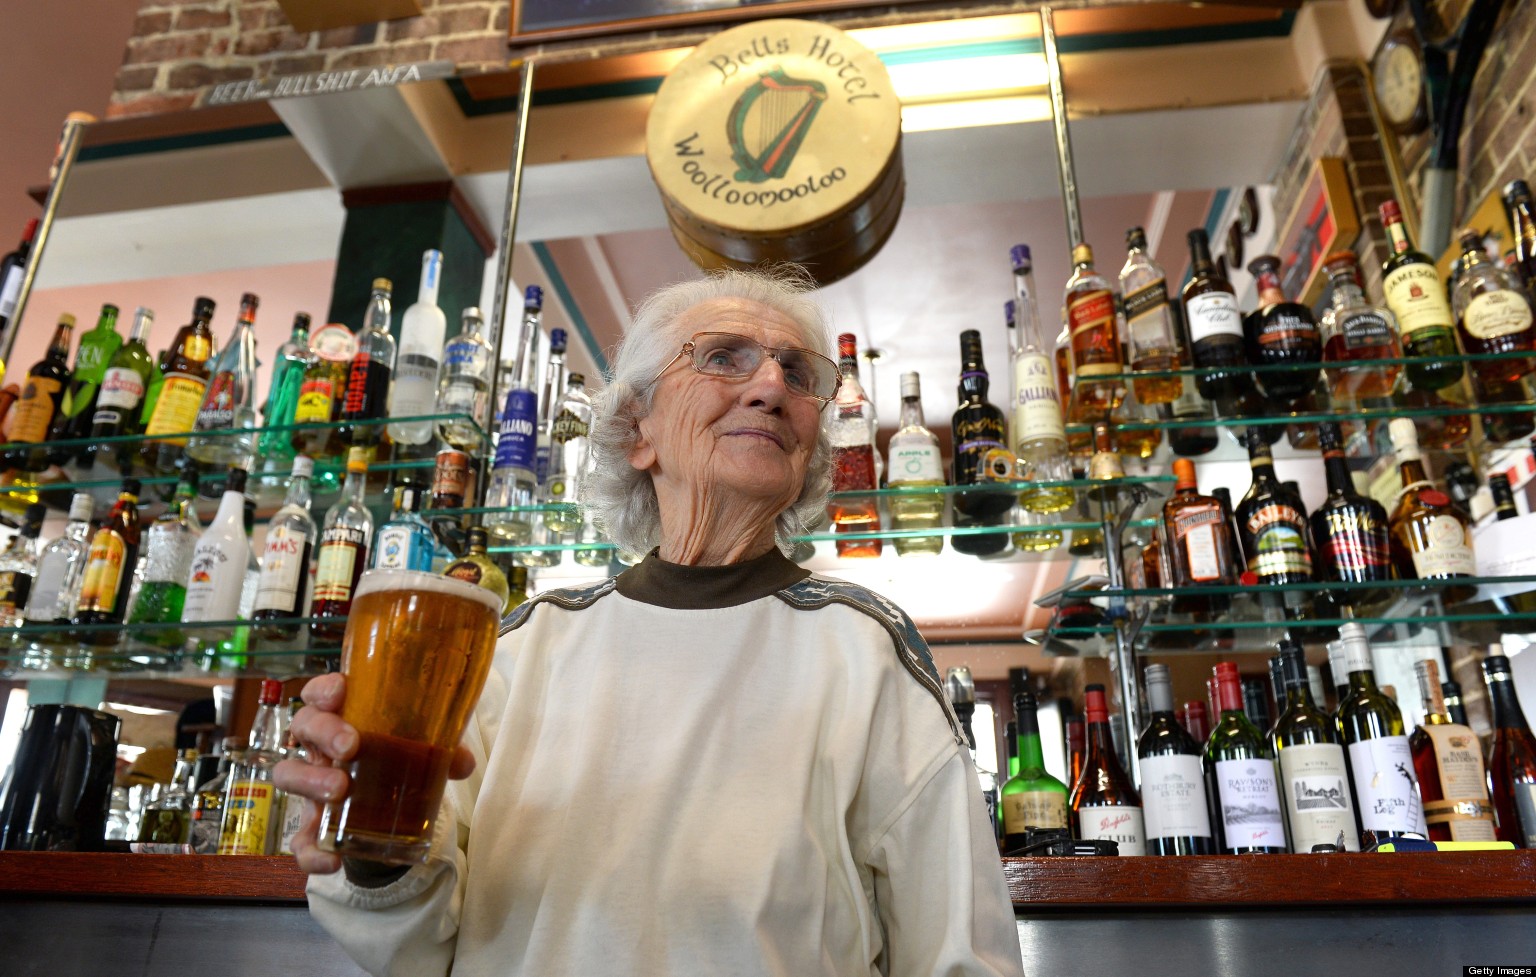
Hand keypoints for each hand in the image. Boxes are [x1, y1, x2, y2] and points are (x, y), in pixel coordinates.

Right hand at [275, 673, 476, 875]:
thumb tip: (463, 762)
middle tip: (350, 745)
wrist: (385, 808)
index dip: (323, 689)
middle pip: (304, 726)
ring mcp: (312, 785)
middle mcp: (320, 747)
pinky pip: (301, 840)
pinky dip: (312, 852)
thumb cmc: (395, 760)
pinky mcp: (314, 825)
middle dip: (324, 732)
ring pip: (289, 774)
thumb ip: (441, 751)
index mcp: (342, 718)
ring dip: (311, 781)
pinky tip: (333, 860)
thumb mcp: (420, 749)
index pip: (319, 693)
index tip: (340, 690)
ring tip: (340, 789)